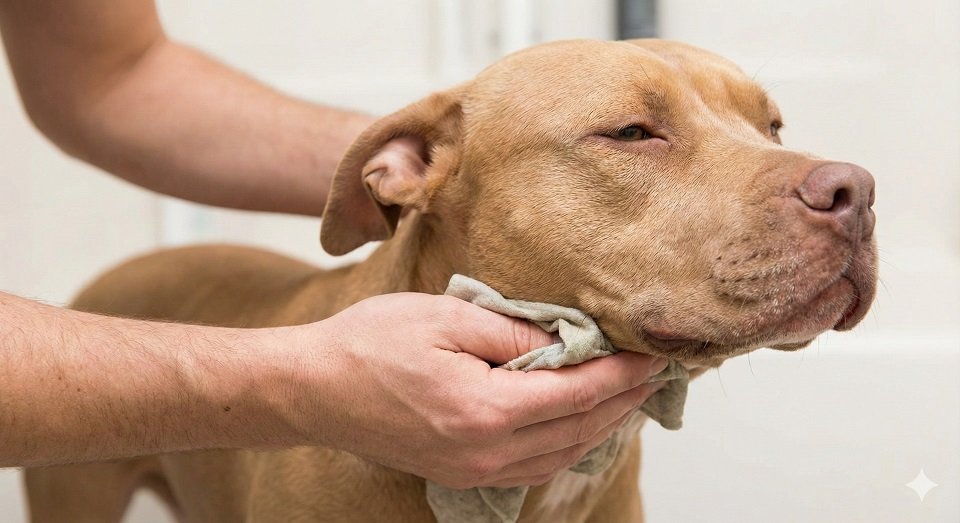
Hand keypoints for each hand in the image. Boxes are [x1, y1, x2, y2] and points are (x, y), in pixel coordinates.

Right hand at [273, 292, 667, 488]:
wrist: (313, 389)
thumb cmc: (370, 343)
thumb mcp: (446, 316)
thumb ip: (514, 331)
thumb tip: (567, 340)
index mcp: (485, 410)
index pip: (578, 392)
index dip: (623, 372)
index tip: (655, 352)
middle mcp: (486, 453)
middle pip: (579, 429)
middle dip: (624, 399)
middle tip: (658, 371)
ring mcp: (473, 471)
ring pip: (562, 454)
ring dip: (602, 424)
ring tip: (630, 394)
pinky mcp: (462, 473)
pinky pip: (533, 466)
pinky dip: (568, 442)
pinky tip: (580, 421)